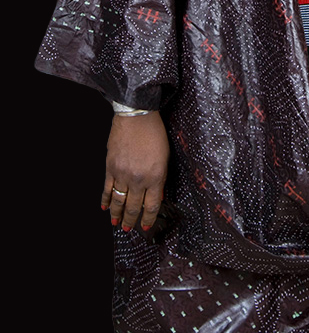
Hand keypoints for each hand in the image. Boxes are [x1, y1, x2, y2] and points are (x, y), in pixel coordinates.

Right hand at [101, 111, 169, 231]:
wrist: (137, 116)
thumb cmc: (154, 132)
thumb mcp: (164, 156)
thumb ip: (160, 178)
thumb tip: (156, 195)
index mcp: (156, 176)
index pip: (151, 205)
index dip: (148, 219)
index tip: (146, 226)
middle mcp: (139, 179)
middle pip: (134, 207)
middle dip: (131, 221)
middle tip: (129, 229)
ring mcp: (123, 174)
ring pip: (119, 201)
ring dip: (117, 214)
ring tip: (116, 224)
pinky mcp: (111, 167)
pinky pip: (107, 189)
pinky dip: (106, 200)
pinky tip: (105, 207)